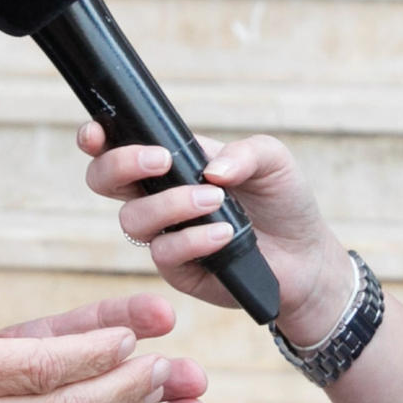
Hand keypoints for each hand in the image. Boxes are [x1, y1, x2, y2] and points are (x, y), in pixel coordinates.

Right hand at [76, 123, 362, 343]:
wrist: (306, 256)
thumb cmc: (282, 201)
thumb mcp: (272, 161)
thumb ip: (244, 153)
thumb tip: (210, 169)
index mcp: (171, 163)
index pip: (118, 146)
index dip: (96, 138)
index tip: (97, 133)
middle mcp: (157, 197)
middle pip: (104, 180)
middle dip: (120, 165)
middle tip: (160, 160)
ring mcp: (163, 234)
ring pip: (133, 219)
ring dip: (171, 204)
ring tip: (214, 200)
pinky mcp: (177, 269)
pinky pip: (166, 253)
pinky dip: (194, 239)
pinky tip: (224, 233)